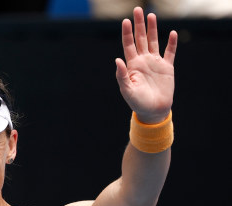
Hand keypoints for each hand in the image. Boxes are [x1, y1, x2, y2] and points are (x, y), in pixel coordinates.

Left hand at [115, 7, 177, 123]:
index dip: (127, 33)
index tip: (125, 20)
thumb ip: (121, 75)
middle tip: (137, 10)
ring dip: (152, 29)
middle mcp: (143, 61)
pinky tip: (172, 33)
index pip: (128, 45)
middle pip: (140, 39)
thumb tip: (117, 60)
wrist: (153, 111)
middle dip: (139, 24)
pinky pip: (170, 53)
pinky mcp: (167, 68)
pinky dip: (171, 43)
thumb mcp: (127, 90)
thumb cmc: (137, 102)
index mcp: (132, 65)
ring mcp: (155, 63)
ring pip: (153, 42)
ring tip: (152, 16)